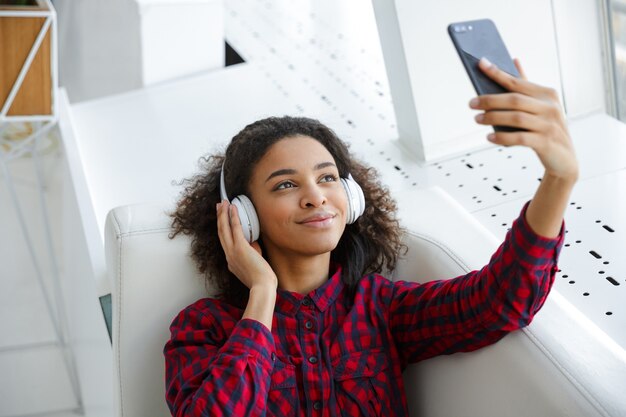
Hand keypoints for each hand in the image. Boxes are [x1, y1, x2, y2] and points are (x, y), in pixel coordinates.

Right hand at [216, 201, 277, 289]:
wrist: (262, 287)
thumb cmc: (261, 279)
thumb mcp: (254, 264)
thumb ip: (253, 252)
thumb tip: (253, 242)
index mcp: (231, 261)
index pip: (225, 242)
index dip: (223, 229)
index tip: (223, 220)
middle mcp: (229, 255)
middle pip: (221, 232)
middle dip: (219, 217)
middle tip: (219, 206)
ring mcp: (232, 251)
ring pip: (224, 229)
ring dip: (223, 214)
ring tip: (223, 202)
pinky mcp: (240, 248)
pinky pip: (235, 229)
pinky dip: (233, 217)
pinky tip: (233, 208)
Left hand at [470, 57, 578, 181]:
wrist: (564, 158)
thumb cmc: (546, 128)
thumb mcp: (540, 106)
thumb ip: (526, 86)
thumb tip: (514, 60)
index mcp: (547, 94)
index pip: (517, 82)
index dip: (498, 73)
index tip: (481, 64)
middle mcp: (550, 107)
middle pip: (515, 100)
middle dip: (490, 100)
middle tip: (471, 103)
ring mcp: (549, 125)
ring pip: (516, 118)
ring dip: (493, 118)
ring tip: (477, 119)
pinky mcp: (546, 142)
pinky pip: (519, 138)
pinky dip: (502, 137)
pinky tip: (489, 137)